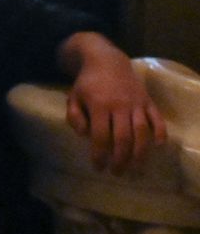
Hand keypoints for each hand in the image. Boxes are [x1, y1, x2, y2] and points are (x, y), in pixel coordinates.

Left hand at [66, 46, 167, 173]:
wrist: (106, 60)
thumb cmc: (87, 83)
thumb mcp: (73, 97)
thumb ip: (74, 116)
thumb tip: (83, 135)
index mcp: (99, 105)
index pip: (101, 136)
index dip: (100, 155)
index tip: (98, 167)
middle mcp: (120, 105)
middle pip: (123, 138)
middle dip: (121, 159)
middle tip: (117, 173)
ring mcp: (136, 103)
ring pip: (142, 131)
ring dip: (140, 153)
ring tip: (136, 168)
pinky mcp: (148, 100)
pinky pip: (157, 118)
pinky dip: (160, 132)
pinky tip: (158, 146)